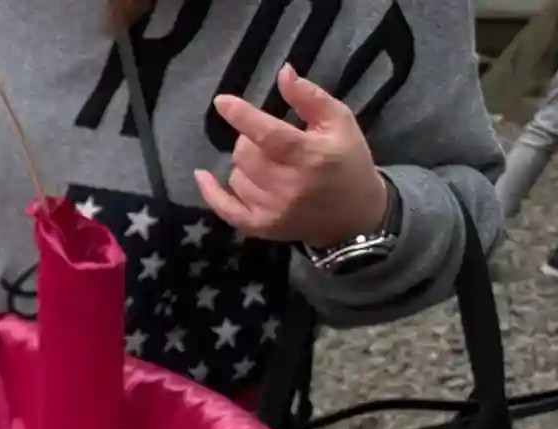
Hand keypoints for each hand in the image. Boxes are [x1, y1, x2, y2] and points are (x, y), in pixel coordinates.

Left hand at [194, 65, 390, 248]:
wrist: (354, 215)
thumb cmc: (347, 160)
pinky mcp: (261, 227)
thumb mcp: (339, 121)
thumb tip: (283, 72)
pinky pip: (224, 209)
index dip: (242, 116)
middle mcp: (289, 186)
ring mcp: (272, 210)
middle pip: (245, 153)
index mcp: (310, 155)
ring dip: (244, 164)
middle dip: (249, 139)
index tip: (222, 101)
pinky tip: (202, 175)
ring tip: (266, 162)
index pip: (268, 134)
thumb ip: (309, 97)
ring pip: (236, 176)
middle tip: (267, 139)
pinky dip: (211, 191)